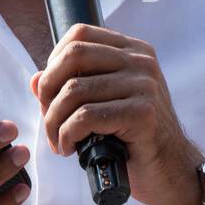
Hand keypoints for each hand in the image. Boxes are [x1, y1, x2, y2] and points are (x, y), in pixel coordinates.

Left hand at [30, 23, 204, 204]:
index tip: (51, 92)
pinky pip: (86, 117)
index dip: (54, 60)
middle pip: (74, 55)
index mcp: (132, 50)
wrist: (169, 170)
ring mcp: (145, 86)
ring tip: (58, 140)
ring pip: (75, 90)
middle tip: (49, 118)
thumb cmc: (131, 138)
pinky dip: (67, 135)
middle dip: (49, 90)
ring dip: (54, 121)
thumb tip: (36, 79)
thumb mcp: (100, 105)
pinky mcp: (143, 114)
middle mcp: (141, 61)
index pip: (79, 34)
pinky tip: (70, 148)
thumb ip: (69, 88)